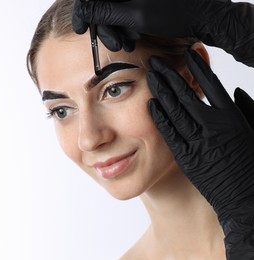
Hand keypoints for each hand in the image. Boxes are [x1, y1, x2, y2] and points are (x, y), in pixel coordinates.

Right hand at [72, 0, 230, 51]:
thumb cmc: (174, 14)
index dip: (83, 12)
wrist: (204, 15)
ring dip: (116, 27)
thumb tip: (82, 10)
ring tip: (129, 41)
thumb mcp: (135, 16)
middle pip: (102, 2)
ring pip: (113, 7)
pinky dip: (125, 22)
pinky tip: (134, 34)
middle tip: (114, 43)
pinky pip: (124, 8)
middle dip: (104, 24)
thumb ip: (105, 12)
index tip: (80, 29)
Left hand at [146, 49, 253, 224]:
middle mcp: (213, 125)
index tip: (185, 54)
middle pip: (186, 94)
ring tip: (150, 76)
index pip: (211, 84)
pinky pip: (170, 133)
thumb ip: (248, 109)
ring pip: (174, 110)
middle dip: (169, 75)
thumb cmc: (252, 165)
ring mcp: (198, 141)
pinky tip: (150, 104)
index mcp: (232, 117)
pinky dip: (160, 117)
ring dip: (160, 91)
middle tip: (155, 61)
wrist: (246, 199)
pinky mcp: (186, 156)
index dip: (196, 68)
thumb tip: (236, 91)